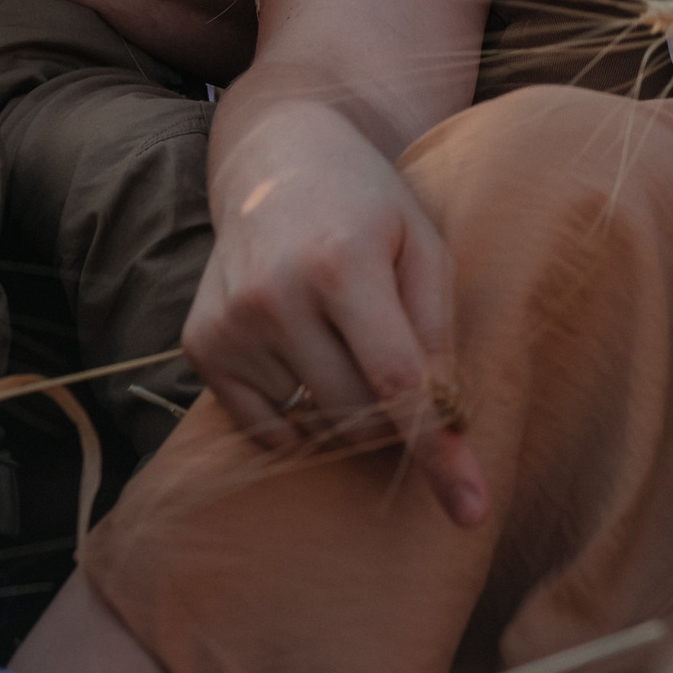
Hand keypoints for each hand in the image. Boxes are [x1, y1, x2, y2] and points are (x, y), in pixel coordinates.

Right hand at [189, 100, 484, 526]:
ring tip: (344, 334)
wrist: (277, 163)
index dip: (438, 452)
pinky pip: (266, 430)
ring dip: (346, 405)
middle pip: (357, 415)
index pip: (397, 384)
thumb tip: (447, 427)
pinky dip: (299, 415)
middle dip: (394, 411)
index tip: (470, 510)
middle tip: (398, 358)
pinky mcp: (202, 347)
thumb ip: (437, 335)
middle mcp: (275, 296)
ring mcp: (231, 325)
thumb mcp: (423, 249)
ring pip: (315, 426)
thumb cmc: (368, 207)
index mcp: (340, 263)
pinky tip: (304, 355)